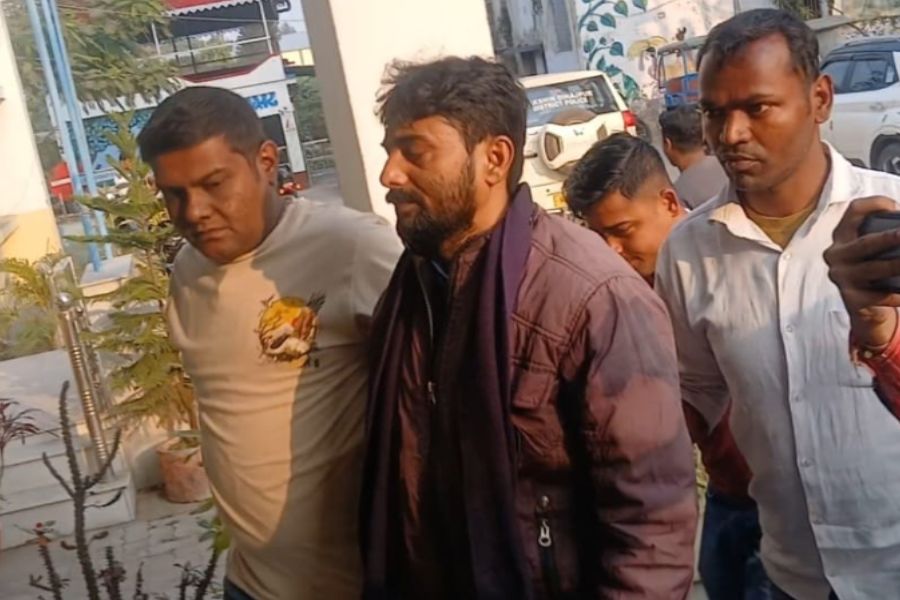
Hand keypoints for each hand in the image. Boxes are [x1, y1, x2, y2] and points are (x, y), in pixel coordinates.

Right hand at [824, 196, 899, 350]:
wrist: (866, 308)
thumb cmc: (877, 271)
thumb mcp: (874, 251)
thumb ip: (884, 237)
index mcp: (842, 236)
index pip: (854, 211)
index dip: (876, 205)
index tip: (896, 208)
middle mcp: (836, 254)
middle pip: (865, 243)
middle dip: (889, 238)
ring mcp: (842, 276)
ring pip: (874, 269)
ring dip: (897, 266)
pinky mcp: (851, 298)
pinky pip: (880, 295)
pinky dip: (897, 294)